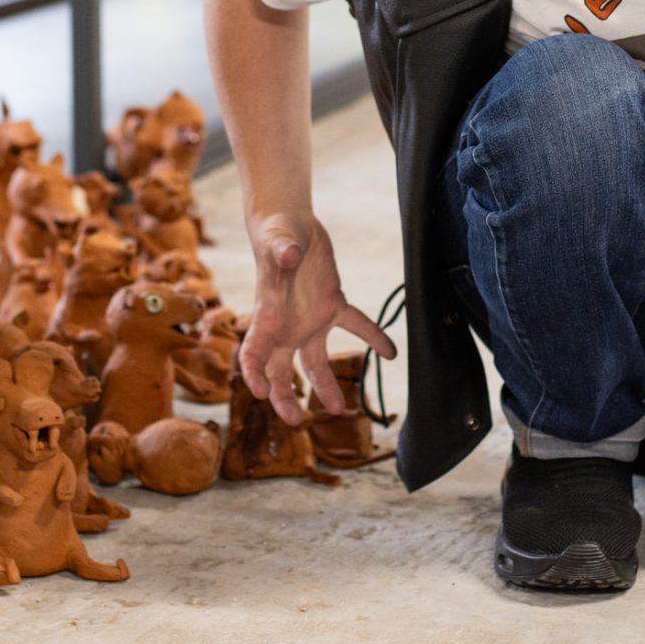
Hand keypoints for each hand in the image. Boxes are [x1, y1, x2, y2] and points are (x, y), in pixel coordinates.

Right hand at [237, 210, 397, 426]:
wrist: (290, 224)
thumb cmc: (276, 233)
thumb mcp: (277, 241)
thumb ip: (281, 252)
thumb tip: (288, 256)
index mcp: (266, 316)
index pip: (253, 353)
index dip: (253, 374)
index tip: (260, 393)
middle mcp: (286, 326)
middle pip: (281, 370)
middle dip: (285, 397)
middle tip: (296, 420)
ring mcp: (309, 319)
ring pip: (315, 361)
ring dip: (326, 384)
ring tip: (340, 409)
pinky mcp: (332, 304)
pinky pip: (355, 325)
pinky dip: (374, 337)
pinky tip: (391, 352)